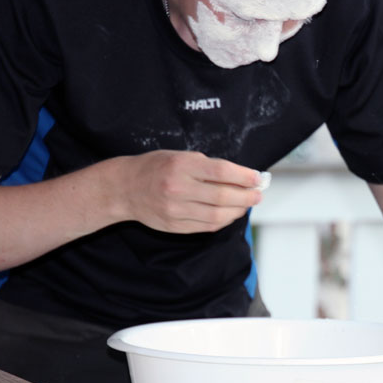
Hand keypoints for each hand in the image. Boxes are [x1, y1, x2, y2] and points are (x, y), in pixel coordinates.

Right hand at [120, 150, 262, 232]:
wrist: (125, 188)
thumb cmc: (157, 167)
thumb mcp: (181, 157)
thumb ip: (209, 167)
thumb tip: (242, 177)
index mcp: (182, 166)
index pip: (222, 172)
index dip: (244, 176)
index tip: (258, 178)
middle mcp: (179, 188)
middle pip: (223, 197)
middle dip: (247, 196)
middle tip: (258, 194)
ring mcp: (176, 210)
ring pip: (218, 215)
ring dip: (238, 210)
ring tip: (246, 204)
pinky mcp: (175, 226)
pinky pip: (207, 226)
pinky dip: (223, 221)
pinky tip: (230, 214)